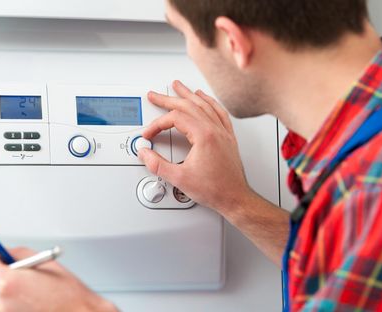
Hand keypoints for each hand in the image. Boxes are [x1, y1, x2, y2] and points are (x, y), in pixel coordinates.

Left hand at [0, 241, 117, 311]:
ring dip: (13, 284)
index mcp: (6, 283)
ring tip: (37, 286)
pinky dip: (18, 296)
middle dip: (3, 269)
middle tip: (22, 266)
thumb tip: (0, 253)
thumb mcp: (42, 261)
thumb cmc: (67, 293)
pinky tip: (36, 296)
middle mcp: (1, 302)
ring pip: (1, 291)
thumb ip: (15, 254)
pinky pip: (8, 303)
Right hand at [138, 80, 251, 214]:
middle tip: (155, 95)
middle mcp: (215, 130)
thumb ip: (157, 165)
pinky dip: (209, 102)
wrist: (235, 198)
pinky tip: (204, 98)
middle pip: (189, 105)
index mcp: (204, 136)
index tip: (149, 134)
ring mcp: (223, 132)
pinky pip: (218, 112)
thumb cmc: (215, 189)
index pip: (175, 118)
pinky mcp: (228, 137)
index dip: (157, 124)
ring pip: (204, 105)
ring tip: (178, 87)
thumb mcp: (179, 179)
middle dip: (168, 99)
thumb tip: (145, 154)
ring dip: (188, 94)